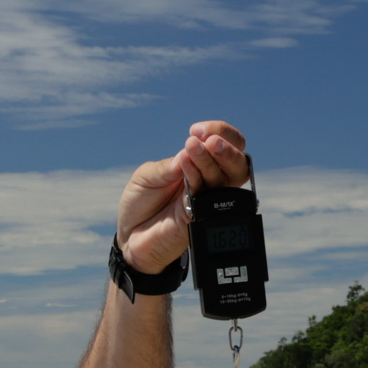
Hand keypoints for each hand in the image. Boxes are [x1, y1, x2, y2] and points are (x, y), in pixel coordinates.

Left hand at [118, 120, 250, 274]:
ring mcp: (206, 201)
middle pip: (237, 163)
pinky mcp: (199, 217)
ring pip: (226, 179)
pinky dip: (196, 176)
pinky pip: (206, 196)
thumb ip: (167, 165)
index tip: (197, 130)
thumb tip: (190, 150)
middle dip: (226, 146)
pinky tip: (184, 165)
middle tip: (206, 140)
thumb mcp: (147, 176)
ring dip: (211, 158)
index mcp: (199, 167)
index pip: (225, 144)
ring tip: (193, 146)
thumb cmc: (140, 205)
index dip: (219, 132)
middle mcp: (208, 183)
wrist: (130, 238)